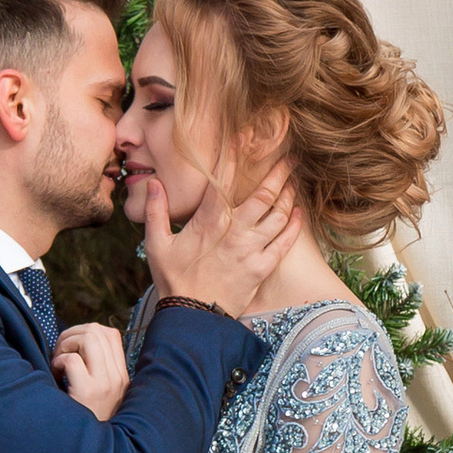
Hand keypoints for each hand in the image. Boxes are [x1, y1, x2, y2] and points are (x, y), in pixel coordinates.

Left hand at [52, 321, 128, 423]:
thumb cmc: (86, 422)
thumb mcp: (102, 397)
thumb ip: (97, 372)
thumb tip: (76, 344)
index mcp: (121, 376)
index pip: (110, 334)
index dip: (85, 333)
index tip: (72, 350)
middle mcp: (117, 377)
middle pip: (96, 330)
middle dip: (71, 336)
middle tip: (60, 356)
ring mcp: (104, 384)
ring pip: (88, 337)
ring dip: (66, 345)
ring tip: (59, 365)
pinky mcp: (88, 392)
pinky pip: (71, 360)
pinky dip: (58, 362)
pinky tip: (56, 377)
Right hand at [144, 165, 297, 318]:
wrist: (192, 317)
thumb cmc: (173, 280)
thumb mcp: (156, 245)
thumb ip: (155, 212)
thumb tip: (153, 183)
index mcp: (209, 221)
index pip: (224, 179)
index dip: (235, 155)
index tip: (245, 136)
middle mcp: (235, 231)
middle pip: (262, 193)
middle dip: (277, 171)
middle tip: (289, 155)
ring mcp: (251, 249)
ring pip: (278, 214)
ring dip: (288, 194)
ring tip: (295, 179)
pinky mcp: (262, 268)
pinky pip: (284, 242)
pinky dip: (294, 226)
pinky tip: (299, 213)